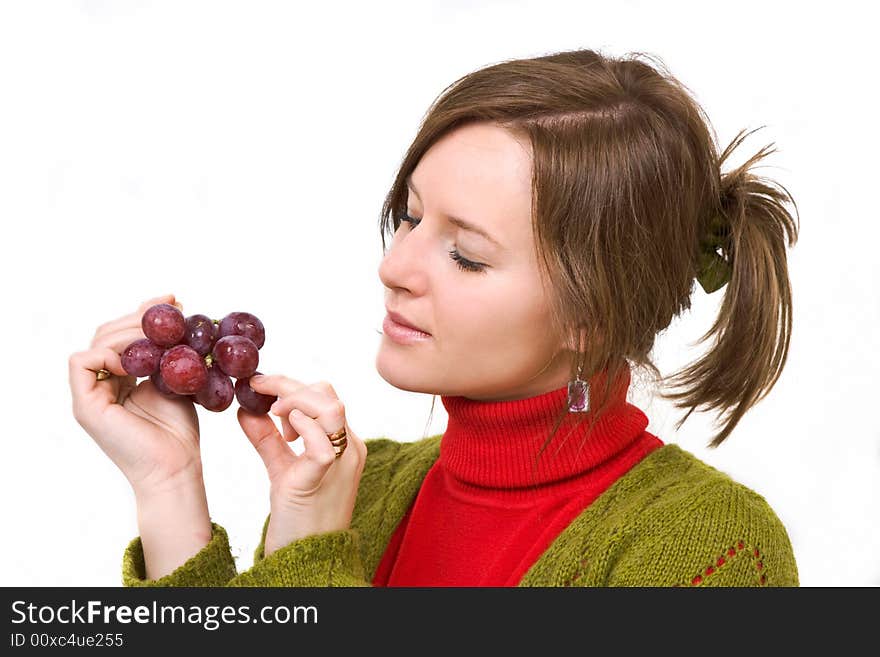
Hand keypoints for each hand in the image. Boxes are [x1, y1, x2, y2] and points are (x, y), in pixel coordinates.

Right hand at [68, 294, 204, 496]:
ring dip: (128, 332)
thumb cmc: (179, 432)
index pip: (121, 336)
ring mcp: (90, 396)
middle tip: (168, 309)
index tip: (173, 303)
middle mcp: (101, 385)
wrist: (177, 467)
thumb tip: (175, 315)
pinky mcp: (85, 406)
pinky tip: (138, 359)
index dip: (143, 316)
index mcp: (120, 380)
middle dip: (137, 318)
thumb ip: (166, 354)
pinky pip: (82, 362)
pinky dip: (108, 353)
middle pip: (106, 334)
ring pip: (95, 343)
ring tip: (160, 333)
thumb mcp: (176, 381)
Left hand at [236, 374, 367, 556]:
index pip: (326, 396)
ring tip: (275, 416)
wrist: (307, 559)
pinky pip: (321, 443)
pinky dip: (300, 426)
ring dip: (295, 401)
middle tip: (262, 396)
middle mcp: (350, 448)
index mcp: (344, 443)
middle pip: (328, 394)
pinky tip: (283, 433)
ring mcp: (343, 462)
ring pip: (330, 408)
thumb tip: (246, 410)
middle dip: (290, 386)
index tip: (261, 385)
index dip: (292, 384)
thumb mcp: (283, 470)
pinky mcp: (325, 478)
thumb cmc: (299, 518)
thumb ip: (268, 439)